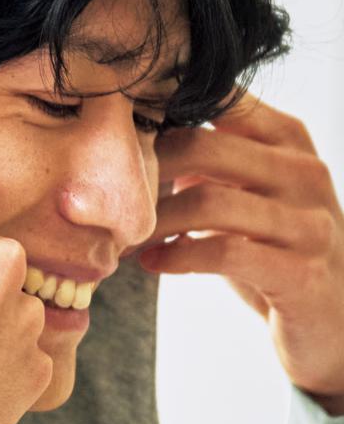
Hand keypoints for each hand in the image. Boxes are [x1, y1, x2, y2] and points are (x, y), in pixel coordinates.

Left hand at [131, 88, 343, 416]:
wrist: (334, 323)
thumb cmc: (272, 247)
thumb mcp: (241, 189)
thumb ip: (203, 156)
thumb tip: (127, 126)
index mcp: (287, 139)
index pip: (216, 100)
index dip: (157, 112)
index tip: (109, 134)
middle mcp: (304, 171)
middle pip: (202, 147)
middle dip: (142, 172)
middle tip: (102, 197)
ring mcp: (309, 222)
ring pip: (207, 202)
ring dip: (151, 222)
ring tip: (120, 238)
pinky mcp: (303, 273)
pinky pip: (224, 252)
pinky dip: (175, 256)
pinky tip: (150, 263)